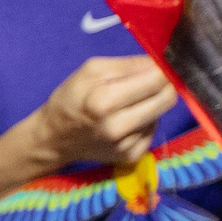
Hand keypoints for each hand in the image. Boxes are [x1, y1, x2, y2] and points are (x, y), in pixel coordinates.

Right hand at [32, 55, 173, 171]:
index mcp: (103, 101)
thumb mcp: (91, 70)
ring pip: (161, 114)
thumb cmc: (70, 99)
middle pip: (167, 98)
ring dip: (151, 105)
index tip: (157, 66)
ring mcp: (125, 145)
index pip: (157, 80)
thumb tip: (162, 64)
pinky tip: (126, 122)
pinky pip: (152, 131)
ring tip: (128, 105)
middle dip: (163, 86)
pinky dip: (144, 123)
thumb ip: (128, 64)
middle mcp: (117, 126)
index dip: (162, 69)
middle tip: (147, 83)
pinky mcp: (131, 156)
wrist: (53, 138)